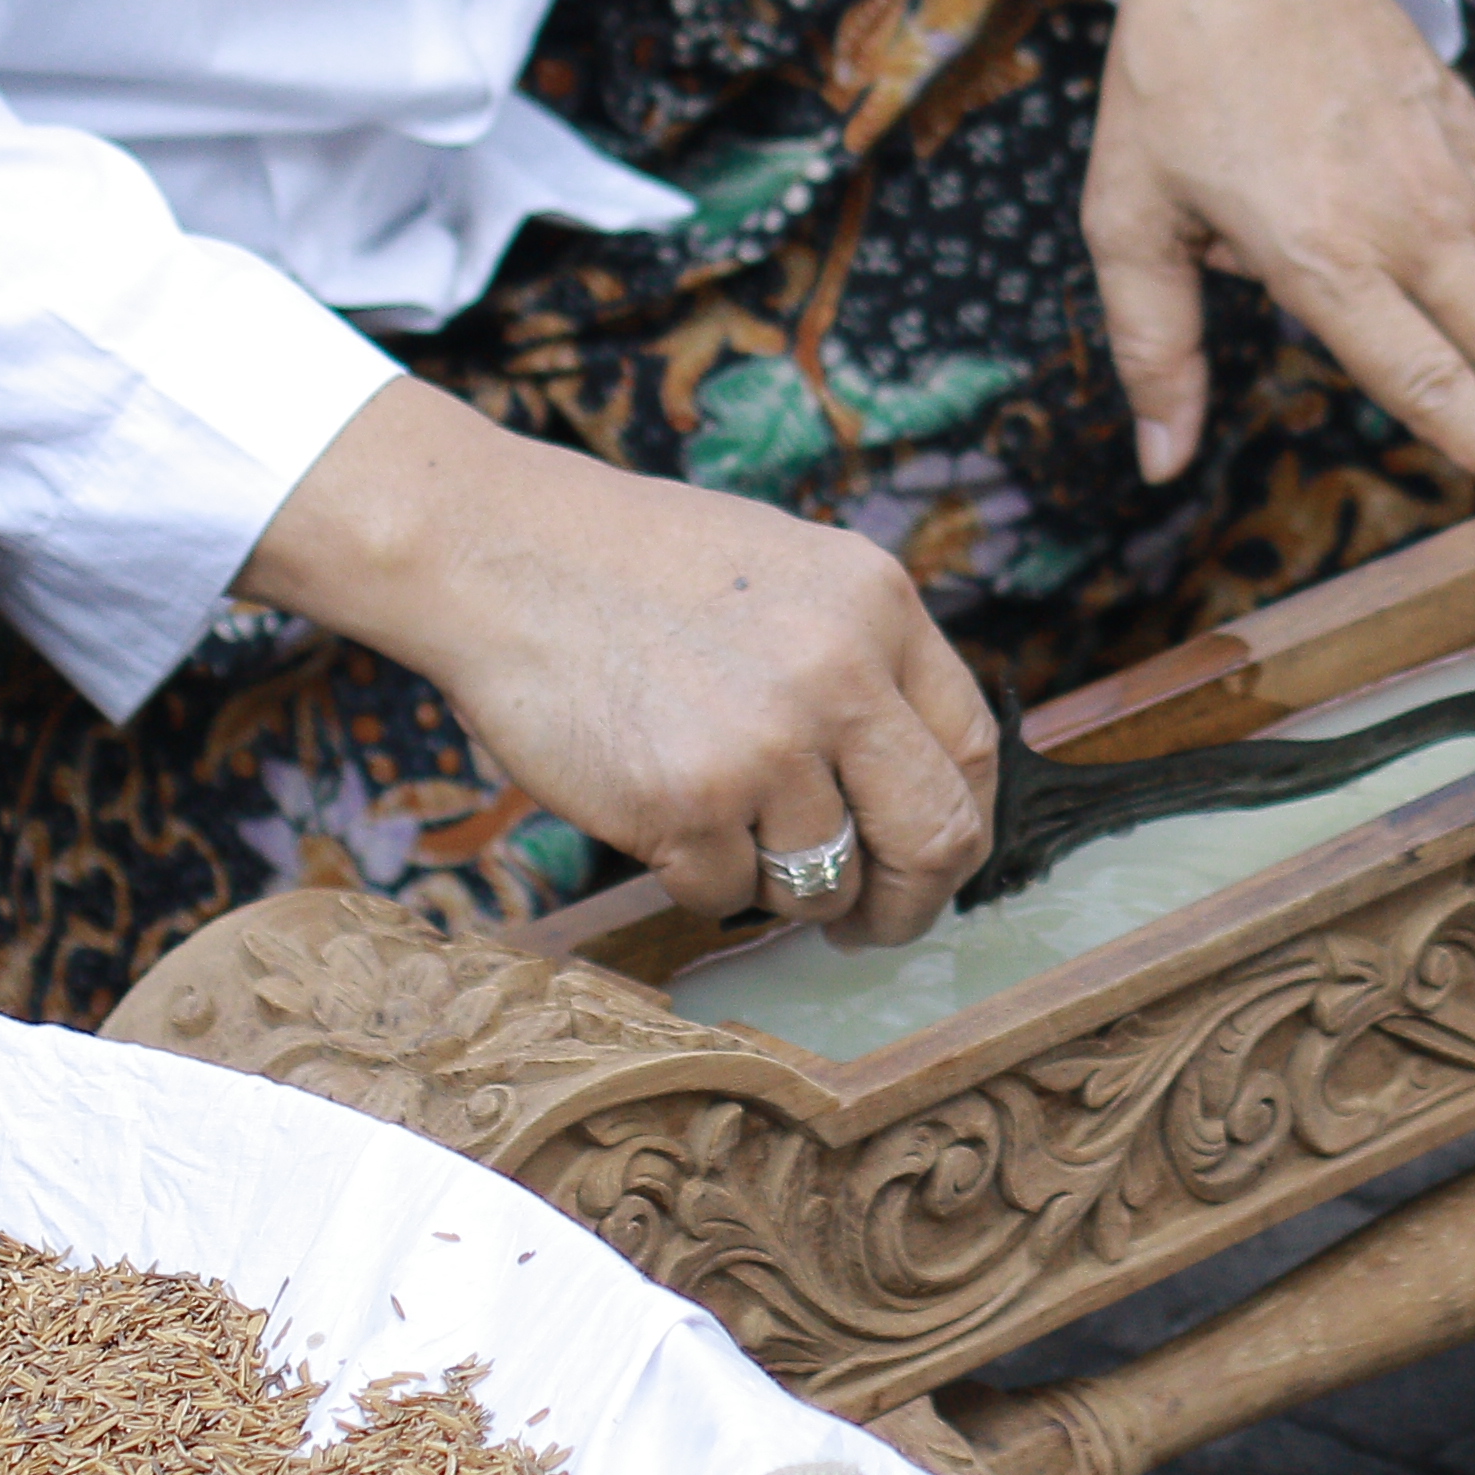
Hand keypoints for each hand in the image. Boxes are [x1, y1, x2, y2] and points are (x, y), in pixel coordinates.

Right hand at [242, 379, 993, 946]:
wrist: (503, 550)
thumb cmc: (641, 567)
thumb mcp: (794, 573)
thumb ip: (864, 659)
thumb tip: (918, 788)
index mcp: (880, 604)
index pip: (972, 750)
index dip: (957, 826)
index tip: (926, 862)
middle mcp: (840, 672)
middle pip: (934, 838)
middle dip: (909, 904)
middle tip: (869, 924)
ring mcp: (765, 743)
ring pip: (823, 882)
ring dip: (778, 883)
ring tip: (721, 824)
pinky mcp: (685, 803)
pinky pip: (724, 894)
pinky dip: (695, 876)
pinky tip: (656, 809)